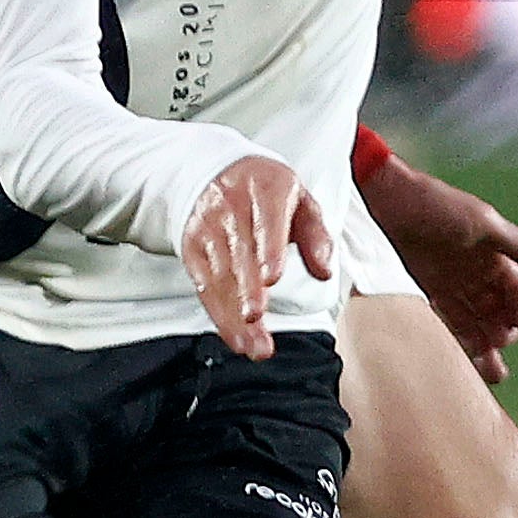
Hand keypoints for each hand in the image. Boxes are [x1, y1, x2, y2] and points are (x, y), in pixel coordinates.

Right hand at [180, 153, 333, 361]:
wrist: (214, 172)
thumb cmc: (266, 192)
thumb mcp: (299, 199)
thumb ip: (316, 235)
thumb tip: (324, 271)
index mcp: (265, 188)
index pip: (266, 220)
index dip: (267, 249)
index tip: (271, 278)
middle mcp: (231, 207)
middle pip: (238, 253)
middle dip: (246, 288)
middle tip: (256, 317)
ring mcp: (207, 229)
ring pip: (220, 277)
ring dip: (235, 314)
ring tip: (255, 346)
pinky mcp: (193, 250)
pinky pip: (205, 287)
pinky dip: (221, 316)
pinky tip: (237, 338)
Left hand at [359, 154, 517, 384]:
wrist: (379, 200)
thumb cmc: (433, 204)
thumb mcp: (480, 222)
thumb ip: (516, 244)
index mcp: (492, 254)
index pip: (517, 288)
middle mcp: (472, 273)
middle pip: (496, 311)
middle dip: (503, 332)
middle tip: (499, 347)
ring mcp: (447, 286)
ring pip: (473, 323)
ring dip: (483, 345)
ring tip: (488, 370)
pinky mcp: (421, 295)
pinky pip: (445, 325)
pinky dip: (455, 342)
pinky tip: (459, 359)